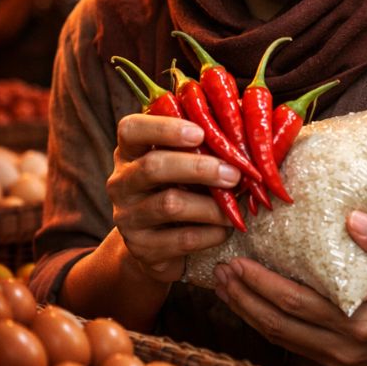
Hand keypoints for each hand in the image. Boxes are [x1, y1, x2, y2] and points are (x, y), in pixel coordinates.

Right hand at [105, 113, 241, 281]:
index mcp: (131, 152)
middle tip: (234, 174)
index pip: (131, 129)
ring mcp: (127, 217)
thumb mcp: (187, 162)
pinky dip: (212, 233)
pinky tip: (227, 228)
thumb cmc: (183, 188)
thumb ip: (206, 141)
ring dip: (212, 205)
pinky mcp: (142, 248)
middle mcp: (121, 182)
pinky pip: (183, 239)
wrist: (158, 245)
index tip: (200, 132)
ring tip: (237, 207)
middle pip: (153, 167)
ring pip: (170, 205)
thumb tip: (245, 118)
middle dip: (199, 168)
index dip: (163, 128)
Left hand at [212, 211, 366, 365]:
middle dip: (243, 298)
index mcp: (360, 326)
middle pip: (278, 325)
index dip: (261, 285)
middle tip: (219, 271)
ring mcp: (339, 362)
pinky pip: (294, 344)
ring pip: (280, 339)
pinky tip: (255, 305)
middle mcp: (343, 350)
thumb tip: (354, 218)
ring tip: (226, 287)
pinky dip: (270, 324)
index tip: (237, 262)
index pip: (296, 305)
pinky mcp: (339, 364)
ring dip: (249, 312)